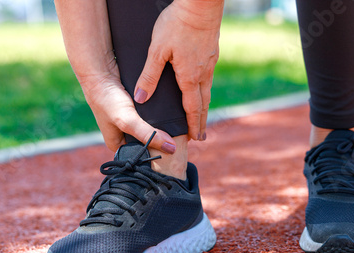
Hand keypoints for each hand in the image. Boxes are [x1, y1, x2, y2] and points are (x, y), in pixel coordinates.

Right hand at [78, 62, 176, 153]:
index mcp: (117, 144)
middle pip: (147, 143)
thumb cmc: (107, 99)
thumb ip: (148, 134)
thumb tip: (171, 148)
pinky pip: (152, 116)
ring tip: (177, 130)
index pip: (140, 157)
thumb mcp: (127, 120)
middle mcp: (123, 135)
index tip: (172, 155)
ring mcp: (130, 121)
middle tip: (178, 141)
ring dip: (162, 128)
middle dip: (160, 141)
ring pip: (151, 129)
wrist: (100, 71)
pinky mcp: (137, 109)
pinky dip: (160, 115)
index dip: (155, 156)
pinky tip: (171, 116)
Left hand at [134, 0, 223, 140]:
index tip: (195, 137)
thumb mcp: (157, 50)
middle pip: (204, 104)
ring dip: (205, 106)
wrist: (200, 4)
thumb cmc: (177, 25)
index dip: (193, 125)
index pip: (192, 109)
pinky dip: (205, 89)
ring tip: (202, 116)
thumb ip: (149, 76)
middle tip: (201, 135)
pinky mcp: (212, 52)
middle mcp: (203, 73)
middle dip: (202, 121)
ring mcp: (209, 63)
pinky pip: (208, 77)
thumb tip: (141, 98)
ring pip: (207, 90)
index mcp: (189, 77)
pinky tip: (202, 87)